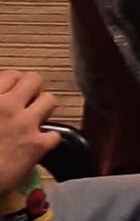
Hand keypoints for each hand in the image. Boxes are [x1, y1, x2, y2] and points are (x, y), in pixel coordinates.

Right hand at [0, 71, 58, 194]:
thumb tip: (3, 102)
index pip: (11, 75)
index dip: (13, 84)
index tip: (11, 93)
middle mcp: (7, 106)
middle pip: (34, 80)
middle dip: (32, 90)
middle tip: (26, 102)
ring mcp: (24, 124)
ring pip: (49, 101)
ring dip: (43, 109)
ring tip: (33, 119)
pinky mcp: (36, 145)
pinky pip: (54, 134)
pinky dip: (48, 140)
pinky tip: (37, 144)